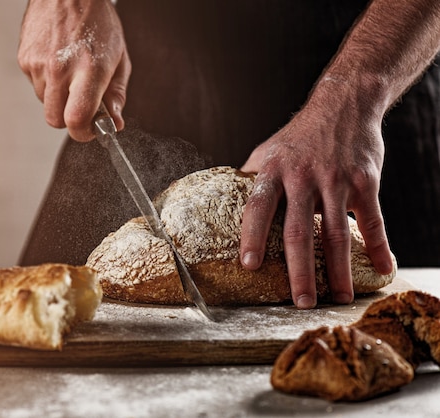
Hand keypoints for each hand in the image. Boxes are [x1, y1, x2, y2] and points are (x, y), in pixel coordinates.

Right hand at [18, 0, 130, 140]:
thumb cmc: (97, 22)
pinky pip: (36, 86)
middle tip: (82, 106)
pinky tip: (57, 62)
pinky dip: (48, 83)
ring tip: (70, 73)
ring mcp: (39, 64)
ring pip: (46, 104)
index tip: (92, 130)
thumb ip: (116, 94)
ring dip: (59, 99)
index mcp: (89, 69)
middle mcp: (60, 69)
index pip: (77, 119)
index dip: (84, 132)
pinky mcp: (24, 59)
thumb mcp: (119, 57)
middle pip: (56, 121)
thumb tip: (114, 123)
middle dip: (69, 120)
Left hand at [239, 79, 393, 308]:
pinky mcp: (365, 182)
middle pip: (299, 231)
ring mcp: (336, 180)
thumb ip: (250, 180)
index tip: (249, 265)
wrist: (342, 105)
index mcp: (274, 171)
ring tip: (339, 297)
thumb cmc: (298, 136)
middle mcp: (303, 177)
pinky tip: (382, 269)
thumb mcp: (267, 151)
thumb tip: (223, 204)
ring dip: (339, 270)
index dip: (252, 236)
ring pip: (337, 233)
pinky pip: (373, 220)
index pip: (258, 207)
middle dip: (299, 270)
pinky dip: (379, 247)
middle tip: (300, 301)